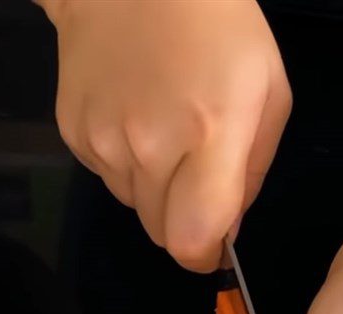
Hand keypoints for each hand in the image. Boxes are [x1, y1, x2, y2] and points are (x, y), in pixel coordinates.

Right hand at [43, 0, 289, 269]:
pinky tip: (135, 118)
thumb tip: (226, 233)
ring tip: (165, 134)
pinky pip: (107, 178)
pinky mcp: (73, 132)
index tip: (212, 247)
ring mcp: (104, 140)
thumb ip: (251, 175)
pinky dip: (125, 165)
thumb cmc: (220, 29)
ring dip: (155, 191)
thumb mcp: (269, 94)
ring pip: (135, 207)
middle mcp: (149, 146)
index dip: (203, 256)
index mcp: (209, 136)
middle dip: (183, 221)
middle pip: (162, 233)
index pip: (191, 240)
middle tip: (196, 177)